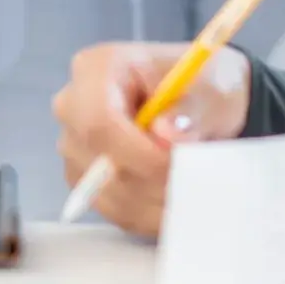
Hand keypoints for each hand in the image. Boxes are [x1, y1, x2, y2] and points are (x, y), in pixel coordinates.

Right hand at [51, 42, 250, 237]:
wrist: (202, 100)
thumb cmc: (202, 86)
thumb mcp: (211, 88)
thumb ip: (191, 109)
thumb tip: (166, 135)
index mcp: (97, 69)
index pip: (98, 120)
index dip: (137, 152)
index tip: (176, 163)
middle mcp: (73, 107)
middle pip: (97, 162)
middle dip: (150, 181)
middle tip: (192, 180)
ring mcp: (75, 145)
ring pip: (106, 194)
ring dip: (154, 202)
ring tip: (191, 189)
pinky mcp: (85, 178)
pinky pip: (112, 210)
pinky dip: (149, 214)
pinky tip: (175, 200)